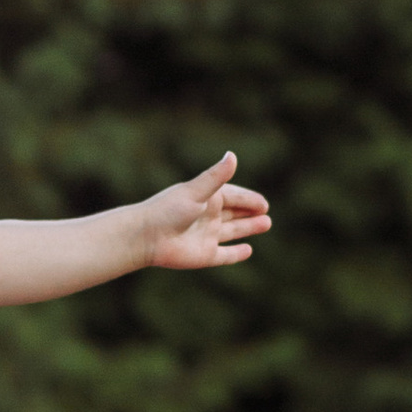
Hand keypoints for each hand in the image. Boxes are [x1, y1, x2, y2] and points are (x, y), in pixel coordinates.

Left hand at [141, 153, 271, 273]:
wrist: (146, 237)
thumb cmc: (169, 210)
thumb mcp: (196, 191)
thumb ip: (216, 177)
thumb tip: (232, 155)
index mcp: (207, 199)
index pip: (234, 197)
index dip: (249, 199)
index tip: (264, 203)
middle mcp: (208, 217)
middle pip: (234, 213)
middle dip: (250, 212)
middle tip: (266, 212)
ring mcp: (207, 236)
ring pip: (233, 232)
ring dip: (248, 228)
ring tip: (266, 223)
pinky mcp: (205, 255)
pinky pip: (225, 255)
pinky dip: (236, 253)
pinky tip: (248, 249)